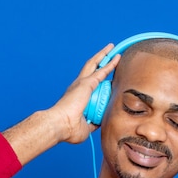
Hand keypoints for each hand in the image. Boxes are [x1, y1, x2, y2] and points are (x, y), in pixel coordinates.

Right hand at [3, 44, 119, 164]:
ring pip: (94, 64)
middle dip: (99, 59)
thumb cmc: (68, 129)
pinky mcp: (86, 84)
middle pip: (90, 68)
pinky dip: (110, 64)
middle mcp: (77, 86)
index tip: (104, 74)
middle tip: (108, 52)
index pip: (89, 83)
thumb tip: (99, 122)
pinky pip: (102, 72)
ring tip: (112, 48)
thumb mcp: (85, 127)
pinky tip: (117, 59)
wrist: (60, 125)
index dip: (96, 77)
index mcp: (76, 96)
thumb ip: (93, 123)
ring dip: (103, 56)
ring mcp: (81, 83)